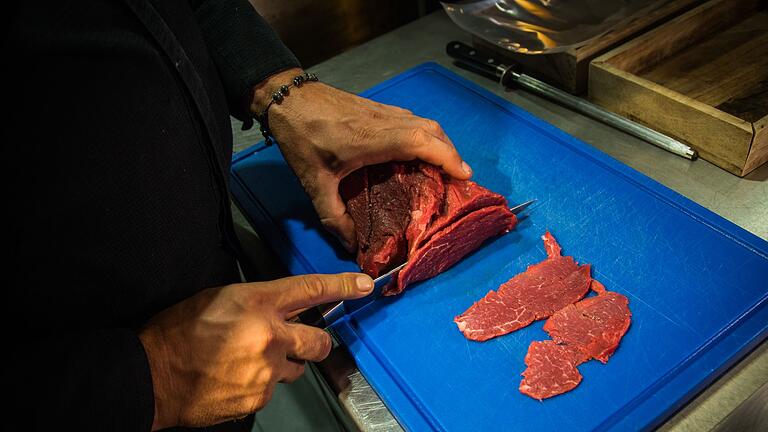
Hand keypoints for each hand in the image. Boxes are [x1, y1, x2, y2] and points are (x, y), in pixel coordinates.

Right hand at [138, 272, 373, 429]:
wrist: (152, 376)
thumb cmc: (178, 333)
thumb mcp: (220, 299)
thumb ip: (258, 304)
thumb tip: (280, 310)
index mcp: (258, 303)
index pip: (311, 289)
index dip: (342, 287)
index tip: (362, 286)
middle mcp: (270, 335)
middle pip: (319, 341)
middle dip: (316, 343)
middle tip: (300, 343)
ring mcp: (267, 370)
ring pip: (295, 369)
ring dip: (281, 365)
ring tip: (246, 363)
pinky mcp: (260, 397)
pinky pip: (272, 389)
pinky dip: (259, 384)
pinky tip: (234, 379)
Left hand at [251, 69, 472, 250]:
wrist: (286, 97)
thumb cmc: (301, 137)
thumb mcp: (314, 184)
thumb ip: (334, 217)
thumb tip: (352, 245)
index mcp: (375, 138)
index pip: (424, 142)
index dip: (448, 158)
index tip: (465, 176)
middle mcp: (386, 120)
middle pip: (432, 130)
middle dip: (451, 153)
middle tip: (458, 178)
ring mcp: (383, 110)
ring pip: (424, 122)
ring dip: (439, 143)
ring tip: (444, 167)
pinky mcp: (377, 107)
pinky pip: (411, 120)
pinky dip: (424, 135)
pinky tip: (418, 152)